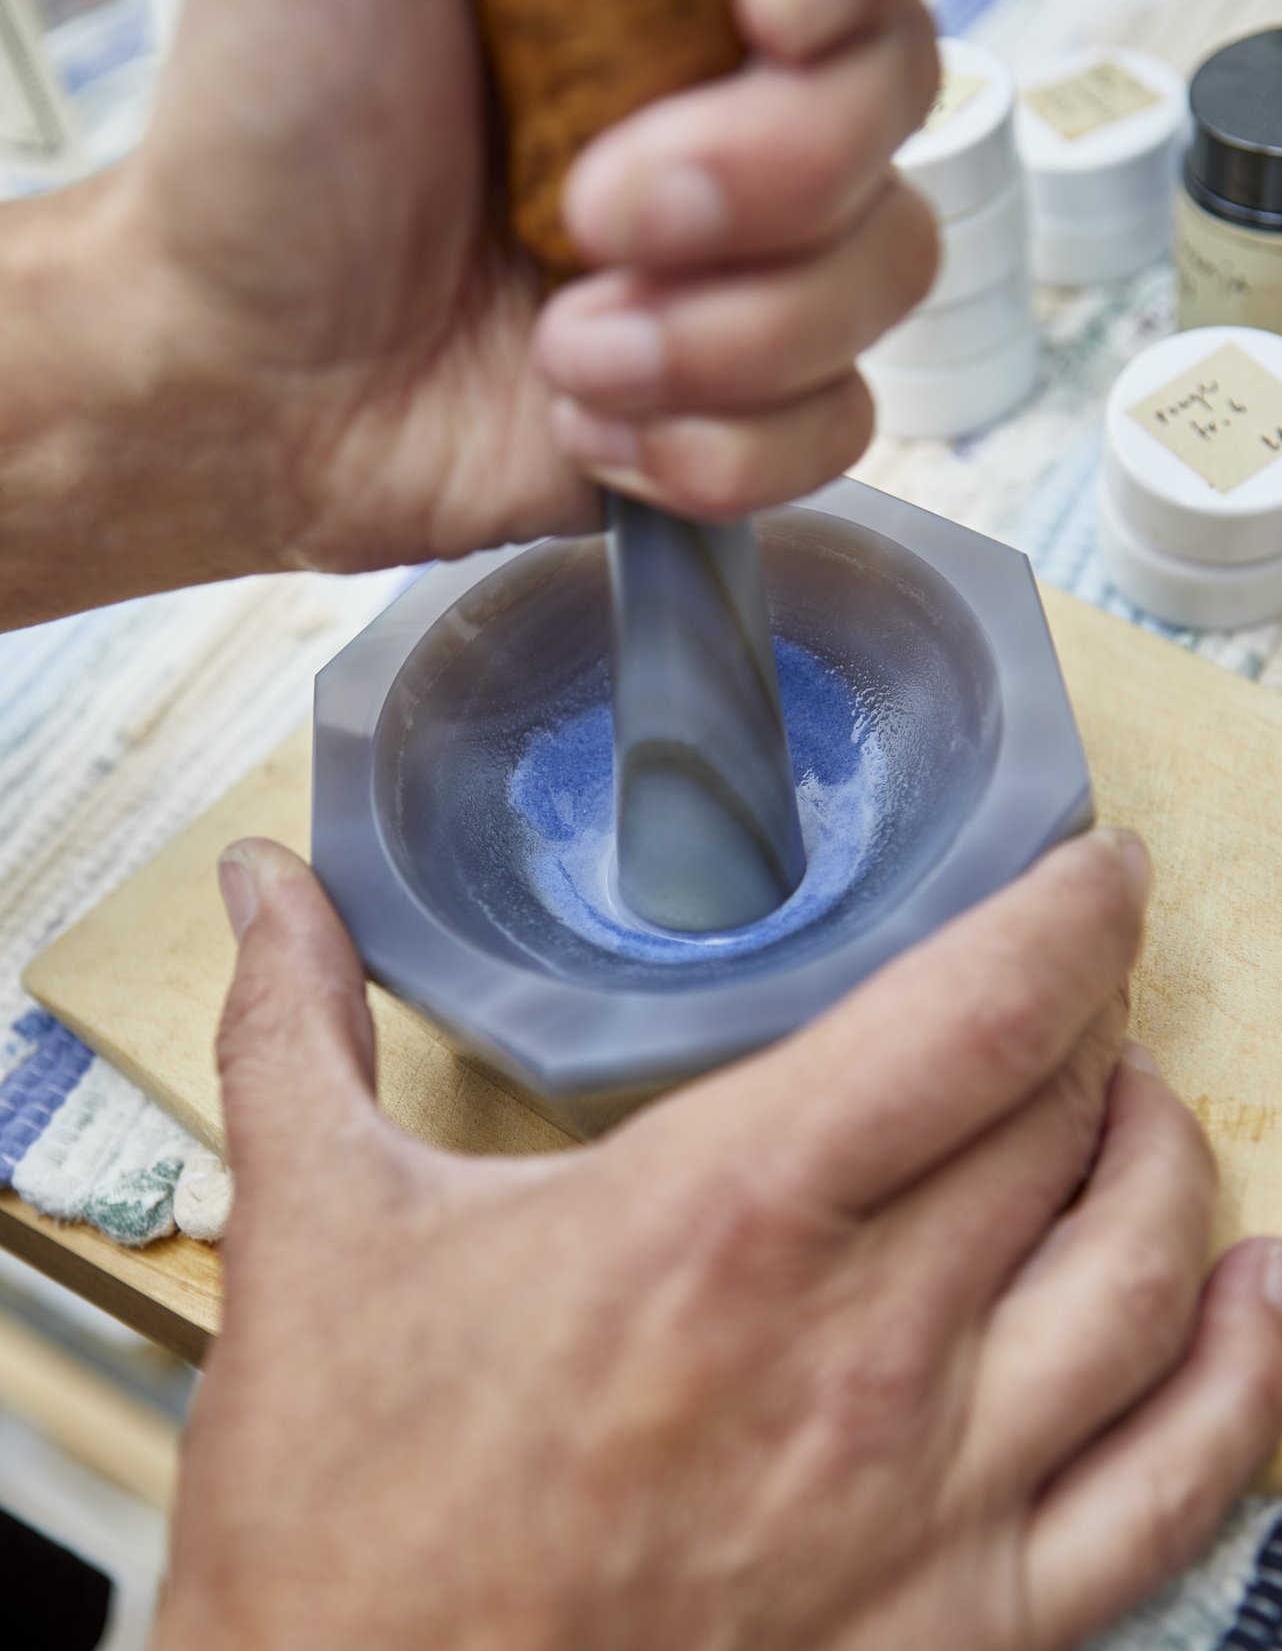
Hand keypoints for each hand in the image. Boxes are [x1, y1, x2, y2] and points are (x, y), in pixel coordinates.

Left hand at [104, 0, 940, 589]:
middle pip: (903, 79)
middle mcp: (738, 69)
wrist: (249, 375)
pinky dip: (710, 443)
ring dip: (719, 332)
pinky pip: (837, 419)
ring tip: (568, 342)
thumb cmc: (270, 135)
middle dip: (760, 171)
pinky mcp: (745, 383)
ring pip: (890, 264)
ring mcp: (756, 237)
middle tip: (590, 208)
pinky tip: (592, 415)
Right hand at [153, 830, 1281, 1650]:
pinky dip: (1240, 1373)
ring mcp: (936, 1503)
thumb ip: (296, 1028)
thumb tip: (263, 883)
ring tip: (1130, 1106)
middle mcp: (862, 1354)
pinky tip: (1245, 1297)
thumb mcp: (312, 1235)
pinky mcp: (966, 1632)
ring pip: (1149, 1274)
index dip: (1067, 917)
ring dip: (1164, 1162)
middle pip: (1071, 1124)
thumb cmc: (347, 1517)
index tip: (1093, 873)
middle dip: (1088, 1025)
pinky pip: (1181, 1485)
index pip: (977, 1018)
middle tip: (1063, 988)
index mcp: (722, 1221)